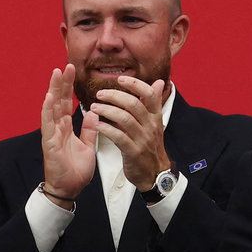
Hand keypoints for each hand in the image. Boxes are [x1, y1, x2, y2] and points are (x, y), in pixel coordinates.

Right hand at [40, 65, 97, 203]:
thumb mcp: (88, 146)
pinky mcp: (49, 143)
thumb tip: (93, 113)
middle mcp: (57, 127)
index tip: (72, 70)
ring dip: (54, 90)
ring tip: (56, 73)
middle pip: (59, 100)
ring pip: (51, 108)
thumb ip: (89, 129)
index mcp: (66, 127)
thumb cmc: (76, 170)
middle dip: (62, 82)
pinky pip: (48, 124)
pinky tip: (50, 97)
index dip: (69, 86)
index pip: (67, 102)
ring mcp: (52, 134)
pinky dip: (48, 110)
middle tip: (66, 65)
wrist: (69, 189)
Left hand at [88, 75, 170, 190]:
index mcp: (155, 117)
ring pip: (125, 119)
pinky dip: (106, 129)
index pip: (149, 95)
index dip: (135, 84)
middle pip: (134, 104)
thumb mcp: (155, 123)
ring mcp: (142, 139)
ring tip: (94, 108)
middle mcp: (150, 126)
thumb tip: (157, 82)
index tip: (121, 79)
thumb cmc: (150, 146)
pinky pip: (119, 137)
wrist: (154, 173)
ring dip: (107, 111)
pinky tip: (97, 125)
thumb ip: (153, 102)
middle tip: (100, 94)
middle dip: (115, 96)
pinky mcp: (133, 152)